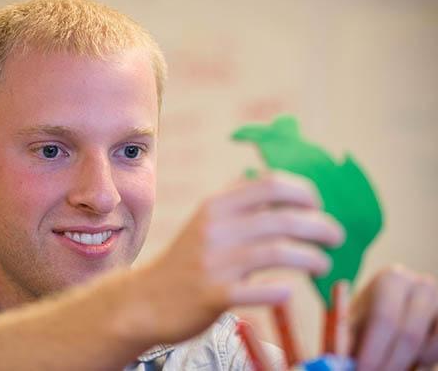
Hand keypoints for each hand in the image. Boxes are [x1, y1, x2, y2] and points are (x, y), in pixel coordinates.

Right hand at [130, 171, 343, 343]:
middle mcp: (215, 229)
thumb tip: (279, 185)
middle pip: (282, 219)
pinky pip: (259, 291)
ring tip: (324, 264)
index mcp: (216, 206)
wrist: (147, 298)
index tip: (317, 205)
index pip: (269, 185)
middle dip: (320, 227)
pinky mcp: (213, 295)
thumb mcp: (205, 222)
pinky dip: (280, 291)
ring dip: (311, 258)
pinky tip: (289, 291)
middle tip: (337, 237)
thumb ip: (238, 204)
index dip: (303, 191)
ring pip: (278, 252)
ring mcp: (214, 262)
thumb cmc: (187, 260)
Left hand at [350, 265, 437, 369]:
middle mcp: (421, 285)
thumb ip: (343, 337)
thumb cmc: (369, 319)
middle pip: (408, 334)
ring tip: (386, 367)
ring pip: (426, 349)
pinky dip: (423, 364)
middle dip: (389, 364)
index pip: (383, 318)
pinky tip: (408, 362)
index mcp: (391, 279)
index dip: (372, 350)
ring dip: (404, 366)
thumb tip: (338, 360)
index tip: (360, 370)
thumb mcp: (353, 322)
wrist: (398, 311)